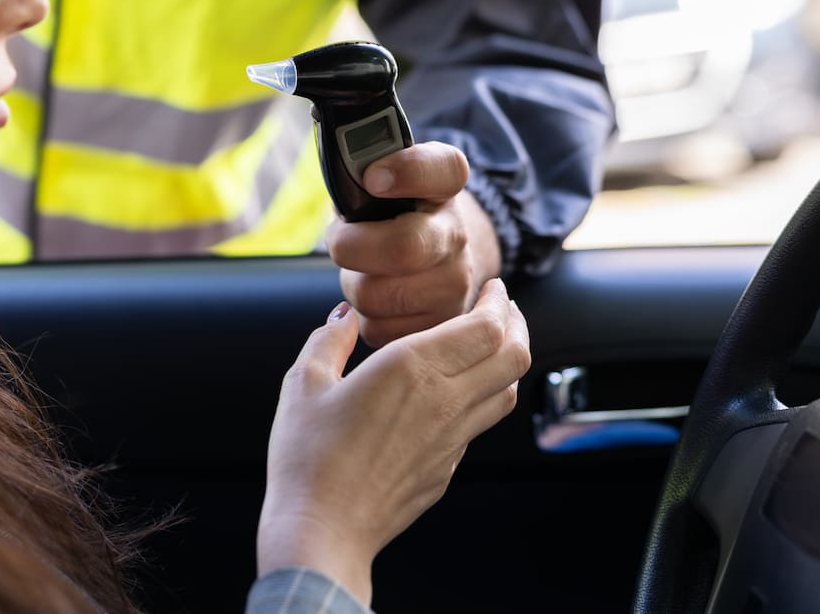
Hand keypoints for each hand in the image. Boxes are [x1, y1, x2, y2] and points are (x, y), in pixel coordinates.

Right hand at [256, 279, 529, 605]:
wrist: (322, 532)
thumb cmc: (307, 457)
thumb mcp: (304, 383)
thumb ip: (329, 340)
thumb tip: (344, 317)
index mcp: (412, 368)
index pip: (486, 326)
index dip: (499, 302)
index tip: (493, 288)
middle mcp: (444, 401)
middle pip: (514, 356)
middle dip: (516, 324)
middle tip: (503, 308)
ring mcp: (452, 440)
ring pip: (507, 391)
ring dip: (508, 361)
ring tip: (491, 345)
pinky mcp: (447, 469)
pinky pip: (480, 423)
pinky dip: (484, 396)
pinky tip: (458, 392)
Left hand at [327, 141, 502, 346]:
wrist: (436, 257)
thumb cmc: (394, 213)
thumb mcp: (385, 177)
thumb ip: (361, 164)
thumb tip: (339, 174)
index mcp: (445, 185)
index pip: (443, 168)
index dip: (407, 172)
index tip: (373, 178)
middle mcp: (458, 234)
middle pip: (402, 247)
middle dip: (351, 247)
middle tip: (341, 241)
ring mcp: (456, 284)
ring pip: (377, 295)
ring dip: (354, 284)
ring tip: (364, 270)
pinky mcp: (440, 325)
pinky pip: (377, 329)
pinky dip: (364, 317)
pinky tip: (377, 297)